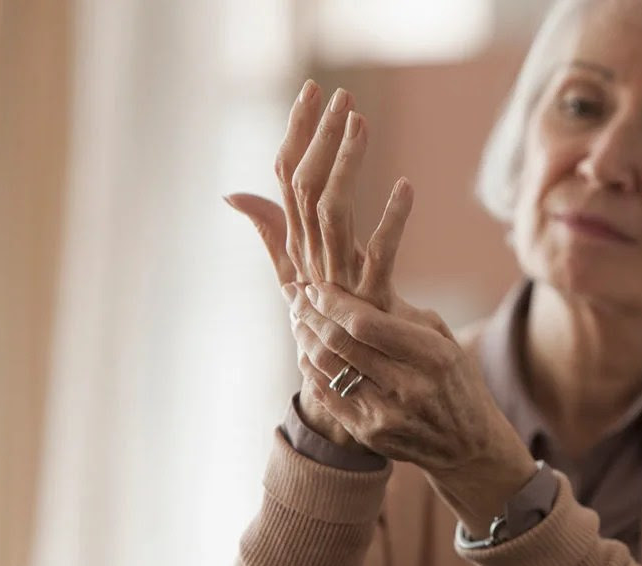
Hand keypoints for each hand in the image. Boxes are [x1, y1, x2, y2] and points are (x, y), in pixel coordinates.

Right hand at [225, 80, 410, 446]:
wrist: (351, 400)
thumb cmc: (329, 335)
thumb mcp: (298, 279)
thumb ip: (272, 232)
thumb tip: (235, 193)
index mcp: (296, 251)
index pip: (286, 179)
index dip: (295, 133)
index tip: (311, 90)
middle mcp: (308, 263)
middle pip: (301, 188)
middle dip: (314, 135)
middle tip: (335, 93)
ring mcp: (336, 285)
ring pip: (329, 212)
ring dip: (343, 163)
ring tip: (359, 121)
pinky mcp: (369, 306)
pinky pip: (377, 258)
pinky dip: (391, 221)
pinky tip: (407, 187)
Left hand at [286, 282, 537, 536]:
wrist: (466, 445)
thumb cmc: (453, 380)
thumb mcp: (443, 339)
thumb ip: (402, 314)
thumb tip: (356, 278)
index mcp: (432, 356)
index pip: (365, 323)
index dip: (333, 302)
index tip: (315, 286)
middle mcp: (408, 387)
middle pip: (339, 343)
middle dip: (309, 313)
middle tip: (294, 294)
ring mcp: (386, 414)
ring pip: (326, 368)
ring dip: (304, 338)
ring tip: (297, 319)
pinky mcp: (369, 433)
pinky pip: (325, 394)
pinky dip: (310, 368)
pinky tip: (306, 350)